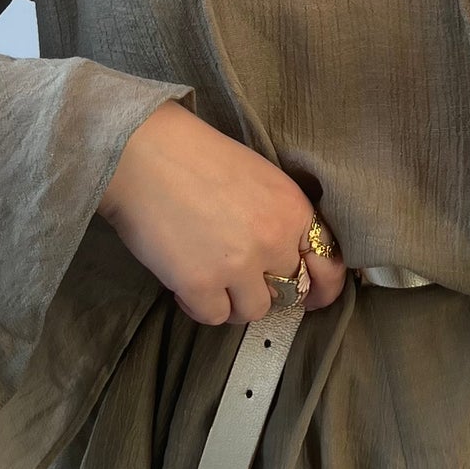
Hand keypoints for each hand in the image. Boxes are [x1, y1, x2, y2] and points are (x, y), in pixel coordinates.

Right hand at [97, 103, 346, 325]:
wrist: (141, 152)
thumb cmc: (194, 155)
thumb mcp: (258, 177)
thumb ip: (279, 216)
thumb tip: (285, 256)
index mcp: (292, 209)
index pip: (328, 264)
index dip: (322, 287)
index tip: (313, 298)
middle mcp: (273, 240)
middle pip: (290, 291)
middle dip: (269, 290)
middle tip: (245, 285)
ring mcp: (238, 265)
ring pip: (254, 311)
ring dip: (235, 302)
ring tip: (212, 282)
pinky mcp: (200, 284)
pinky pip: (214, 317)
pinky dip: (200, 306)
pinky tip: (186, 286)